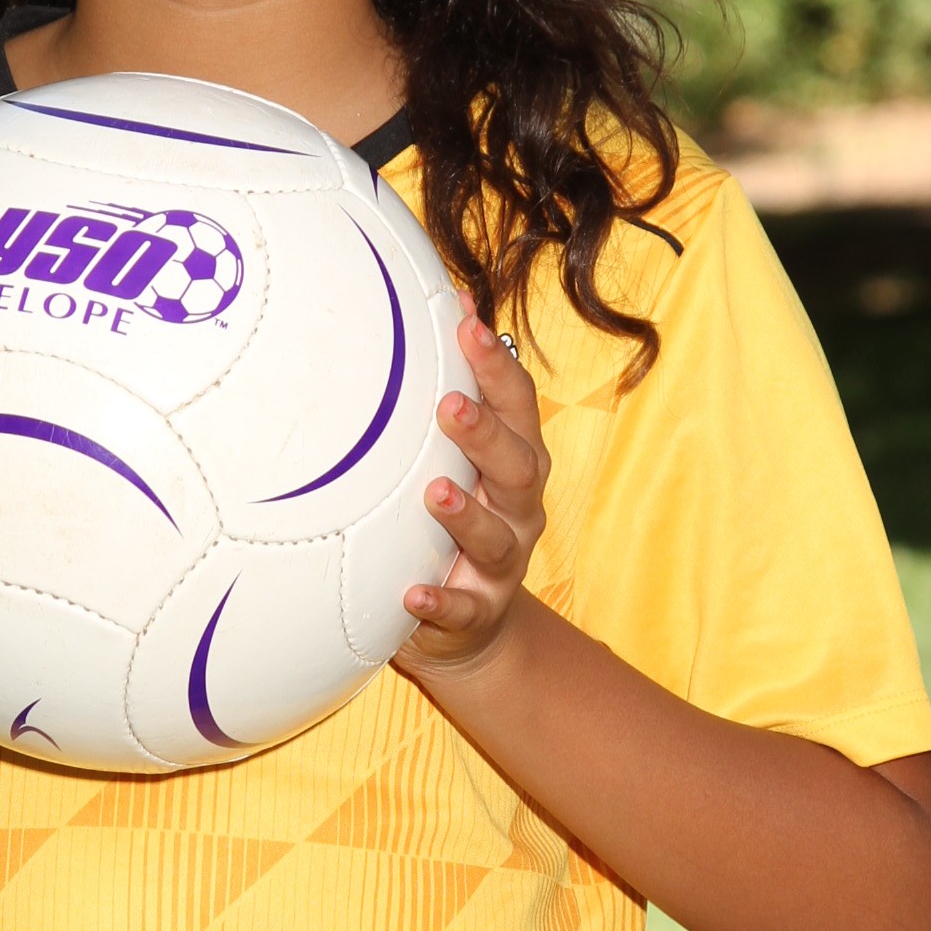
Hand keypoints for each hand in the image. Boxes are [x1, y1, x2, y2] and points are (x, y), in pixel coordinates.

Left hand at [393, 313, 549, 681]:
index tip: (466, 326)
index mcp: (516, 462)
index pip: (516, 407)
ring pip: (495, 538)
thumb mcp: (458, 460)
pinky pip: (462, 608)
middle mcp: (518, 509)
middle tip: (450, 405)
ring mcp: (502, 563)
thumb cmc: (456, 520)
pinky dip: (440, 600)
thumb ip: (457, 395)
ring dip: (466, 515)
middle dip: (487, 435)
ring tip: (435, 494)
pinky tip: (412, 592)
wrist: (471, 625)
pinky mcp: (477, 612)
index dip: (496, 366)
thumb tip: (446, 305)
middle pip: (518, 468)